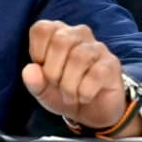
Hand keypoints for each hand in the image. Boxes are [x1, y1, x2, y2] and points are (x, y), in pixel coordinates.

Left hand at [21, 19, 141, 135]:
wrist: (92, 112)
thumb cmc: (64, 92)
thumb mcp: (43, 91)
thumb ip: (33, 81)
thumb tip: (29, 70)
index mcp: (58, 33)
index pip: (42, 29)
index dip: (37, 52)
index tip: (42, 69)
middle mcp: (79, 34)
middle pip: (60, 41)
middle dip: (53, 71)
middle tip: (56, 86)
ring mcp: (97, 48)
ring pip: (78, 58)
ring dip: (69, 85)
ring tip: (70, 96)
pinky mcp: (112, 64)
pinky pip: (96, 74)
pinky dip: (84, 92)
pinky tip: (84, 97)